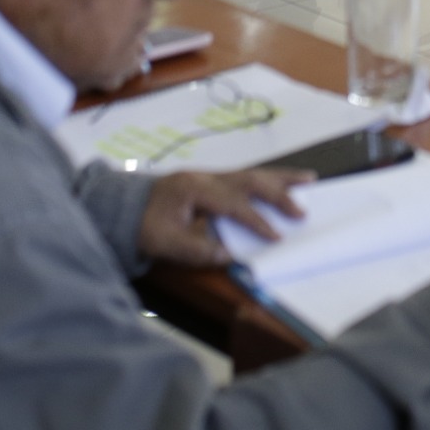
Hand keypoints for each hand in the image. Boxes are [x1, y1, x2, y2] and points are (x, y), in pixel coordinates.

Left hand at [136, 168, 309, 265]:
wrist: (121, 206)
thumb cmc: (142, 224)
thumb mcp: (164, 242)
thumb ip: (196, 250)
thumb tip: (228, 256)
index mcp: (194, 188)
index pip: (234, 204)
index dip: (256, 221)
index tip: (276, 236)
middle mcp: (206, 176)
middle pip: (249, 180)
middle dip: (278, 195)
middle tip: (301, 211)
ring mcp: (209, 175)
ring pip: (251, 173)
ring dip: (280, 179)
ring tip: (309, 180)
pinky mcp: (211, 180)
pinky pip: (244, 177)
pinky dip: (266, 180)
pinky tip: (281, 183)